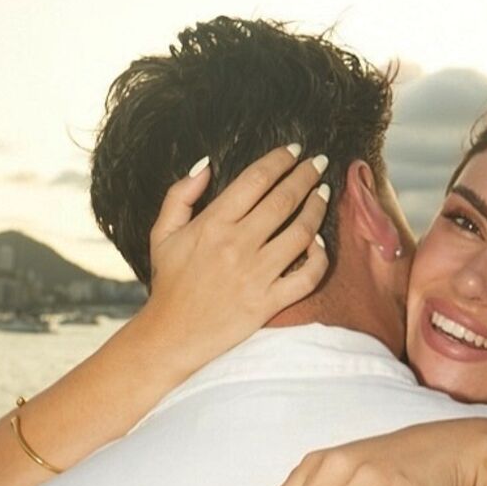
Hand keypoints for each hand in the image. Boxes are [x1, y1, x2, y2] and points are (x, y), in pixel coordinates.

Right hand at [135, 144, 330, 378]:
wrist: (172, 334)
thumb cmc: (170, 282)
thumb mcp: (162, 233)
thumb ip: (180, 195)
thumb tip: (205, 164)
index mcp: (212, 224)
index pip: (255, 180)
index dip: (279, 160)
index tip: (293, 150)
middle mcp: (237, 245)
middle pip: (283, 200)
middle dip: (307, 175)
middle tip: (321, 162)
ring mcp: (256, 275)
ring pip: (301, 233)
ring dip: (317, 209)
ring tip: (324, 194)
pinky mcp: (269, 302)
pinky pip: (306, 277)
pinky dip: (320, 258)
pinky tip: (321, 243)